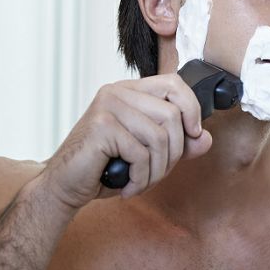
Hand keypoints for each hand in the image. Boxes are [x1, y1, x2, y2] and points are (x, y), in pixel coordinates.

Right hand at [40, 73, 211, 208]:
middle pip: (172, 115)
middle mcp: (118, 92)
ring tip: (142, 181)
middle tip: (156, 172)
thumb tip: (206, 138)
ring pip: (159, 136)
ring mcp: (108, 106)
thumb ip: (179, 144)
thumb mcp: (149, 154)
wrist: (64, 186)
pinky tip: (128, 186)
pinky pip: (141, 154)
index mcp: (130, 90)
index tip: (193, 134)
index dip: (191, 109)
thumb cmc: (105, 167)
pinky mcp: (101, 126)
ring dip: (157, 170)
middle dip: (174, 153)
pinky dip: (141, 178)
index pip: (174, 83)